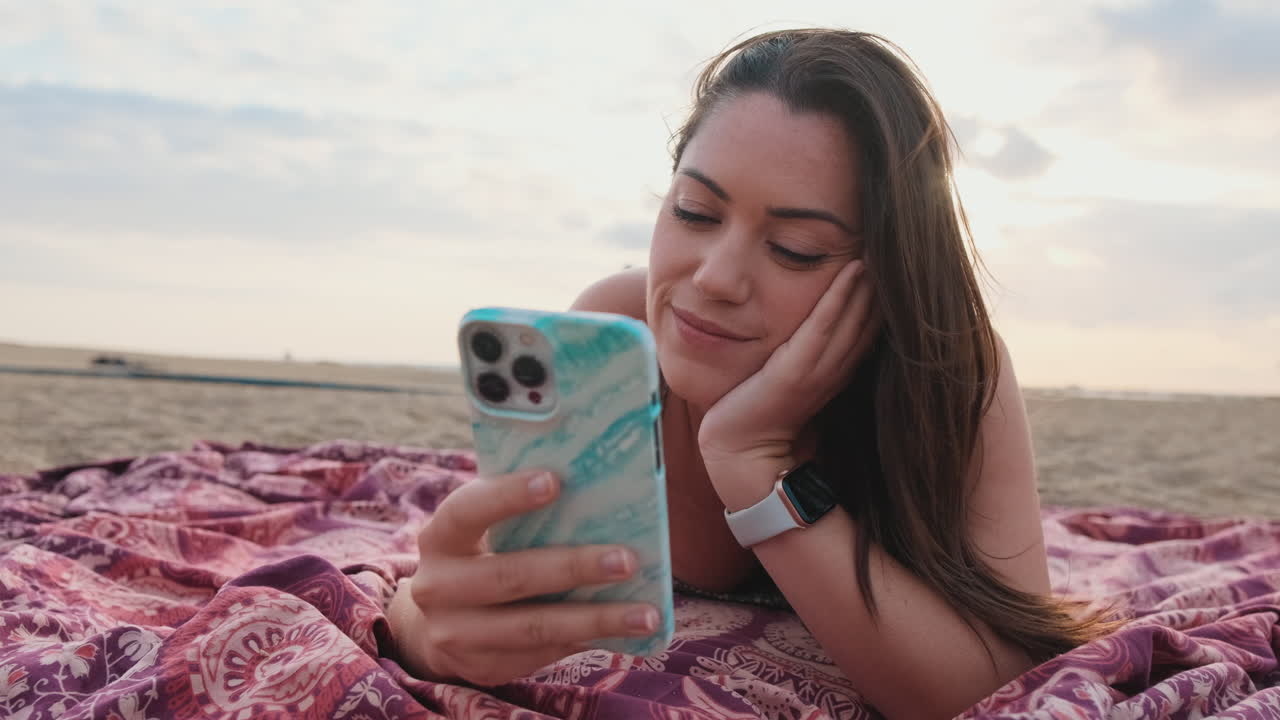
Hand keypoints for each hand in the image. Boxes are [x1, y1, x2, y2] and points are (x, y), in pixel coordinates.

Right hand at [386, 469, 660, 686]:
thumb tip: (596, 493)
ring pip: (534, 627)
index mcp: (440, 537)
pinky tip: (622, 632)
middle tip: (628, 560)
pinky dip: (586, 640)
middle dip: (573, 568)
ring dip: (596, 619)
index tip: (556, 481)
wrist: (434, 623)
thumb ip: (517, 513)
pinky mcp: (483, 666)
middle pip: (511, 577)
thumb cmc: (477, 555)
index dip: (509, 495)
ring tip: (645, 614)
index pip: (469, 510)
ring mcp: (457, 634)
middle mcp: (438, 587)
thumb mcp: (479, 530)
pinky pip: (543, 653)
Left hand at [698, 259, 877, 466]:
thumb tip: (813, 329)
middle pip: (868, 318)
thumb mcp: (791, 378)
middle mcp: (835, 369)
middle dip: (881, 283)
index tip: (891, 262)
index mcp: (836, 371)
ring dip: (867, 282)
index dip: (881, 296)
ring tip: (879, 246)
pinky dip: (839, 296)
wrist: (741, 452)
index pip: (868, 327)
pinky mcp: (796, 371)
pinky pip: (823, 326)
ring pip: (852, 317)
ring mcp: (818, 370)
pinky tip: (852, 269)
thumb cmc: (758, 415)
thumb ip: (806, 356)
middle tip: (894, 245)